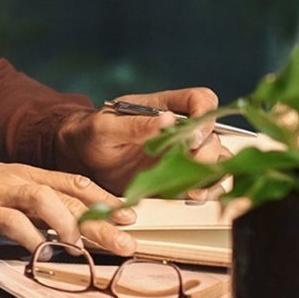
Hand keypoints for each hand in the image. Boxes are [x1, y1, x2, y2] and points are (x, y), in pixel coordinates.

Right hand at [0, 156, 139, 254]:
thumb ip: (29, 209)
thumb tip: (59, 231)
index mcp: (24, 174)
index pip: (74, 183)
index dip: (104, 199)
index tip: (130, 216)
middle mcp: (16, 179)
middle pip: (67, 196)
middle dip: (100, 219)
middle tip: (127, 241)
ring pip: (43, 199)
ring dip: (67, 223)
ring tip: (82, 246)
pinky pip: (9, 221)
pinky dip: (28, 237)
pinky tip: (40, 252)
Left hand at [59, 87, 230, 197]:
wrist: (81, 159)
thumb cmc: (92, 134)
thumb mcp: (107, 127)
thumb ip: (136, 124)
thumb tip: (168, 120)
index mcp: (165, 107)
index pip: (201, 100)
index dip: (205, 114)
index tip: (192, 135)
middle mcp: (180, 129)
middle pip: (213, 135)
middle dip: (208, 152)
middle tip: (193, 165)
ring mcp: (182, 153)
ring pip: (217, 159)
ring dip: (213, 174)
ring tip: (196, 190)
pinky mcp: (179, 175)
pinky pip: (205, 181)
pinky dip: (206, 189)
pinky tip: (193, 197)